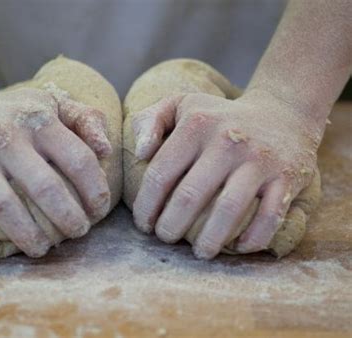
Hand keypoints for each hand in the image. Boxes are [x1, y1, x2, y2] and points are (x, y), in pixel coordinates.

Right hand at [0, 83, 110, 256]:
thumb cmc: (11, 114)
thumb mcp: (49, 104)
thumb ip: (84, 120)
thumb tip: (106, 150)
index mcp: (38, 120)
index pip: (78, 160)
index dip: (95, 191)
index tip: (99, 210)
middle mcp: (5, 138)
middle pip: (45, 188)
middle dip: (69, 219)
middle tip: (78, 233)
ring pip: (4, 207)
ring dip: (28, 236)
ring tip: (42, 249)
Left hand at [132, 89, 321, 258]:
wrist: (282, 112)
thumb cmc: (219, 118)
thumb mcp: (180, 105)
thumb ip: (149, 121)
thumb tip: (140, 153)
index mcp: (196, 124)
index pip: (160, 173)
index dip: (146, 206)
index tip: (144, 224)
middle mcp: (227, 141)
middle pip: (190, 196)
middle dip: (171, 227)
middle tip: (166, 238)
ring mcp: (258, 160)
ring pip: (229, 210)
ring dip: (210, 240)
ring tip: (199, 253)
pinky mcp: (286, 176)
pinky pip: (270, 216)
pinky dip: (253, 238)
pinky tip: (238, 247)